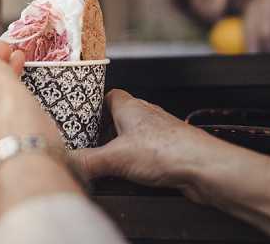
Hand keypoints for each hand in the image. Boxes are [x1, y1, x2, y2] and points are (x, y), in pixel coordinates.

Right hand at [74, 89, 218, 201]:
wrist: (204, 167)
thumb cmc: (169, 150)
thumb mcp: (116, 158)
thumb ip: (87, 161)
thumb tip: (66, 162)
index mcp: (130, 107)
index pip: (108, 96)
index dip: (93, 105)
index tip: (79, 116)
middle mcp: (145, 116)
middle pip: (118, 117)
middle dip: (102, 131)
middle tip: (86, 144)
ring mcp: (158, 133)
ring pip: (132, 135)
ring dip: (119, 146)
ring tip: (104, 161)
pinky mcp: (168, 150)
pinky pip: (144, 151)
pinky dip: (134, 160)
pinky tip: (128, 174)